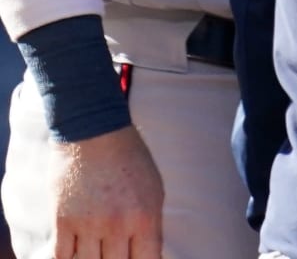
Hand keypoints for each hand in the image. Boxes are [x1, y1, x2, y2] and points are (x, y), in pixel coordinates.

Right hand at [49, 126, 163, 258]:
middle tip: (114, 250)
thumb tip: (148, 253)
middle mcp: (117, 224)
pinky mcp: (63, 222)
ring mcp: (88, 225)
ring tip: (98, 248)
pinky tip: (75, 250)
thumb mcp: (153, 188)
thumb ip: (150, 224)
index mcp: (145, 215)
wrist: (94, 131)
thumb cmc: (129, 158)